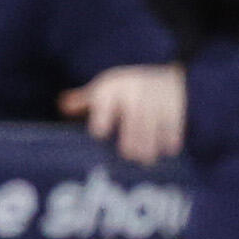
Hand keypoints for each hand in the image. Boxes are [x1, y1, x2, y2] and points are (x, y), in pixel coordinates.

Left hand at [63, 62, 184, 164]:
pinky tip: (168, 150)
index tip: (100, 133)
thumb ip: (83, 101)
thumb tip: (62, 105)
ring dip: (151, 142)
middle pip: (133, 116)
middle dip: (131, 136)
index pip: (106, 102)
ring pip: (154, 122)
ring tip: (146, 160)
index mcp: (113, 89)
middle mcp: (135, 92)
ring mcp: (157, 99)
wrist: (168, 77)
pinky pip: (174, 123)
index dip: (103, 117)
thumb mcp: (104, 89)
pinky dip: (171, 137)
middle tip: (128, 155)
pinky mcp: (176, 107)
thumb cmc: (128, 89)